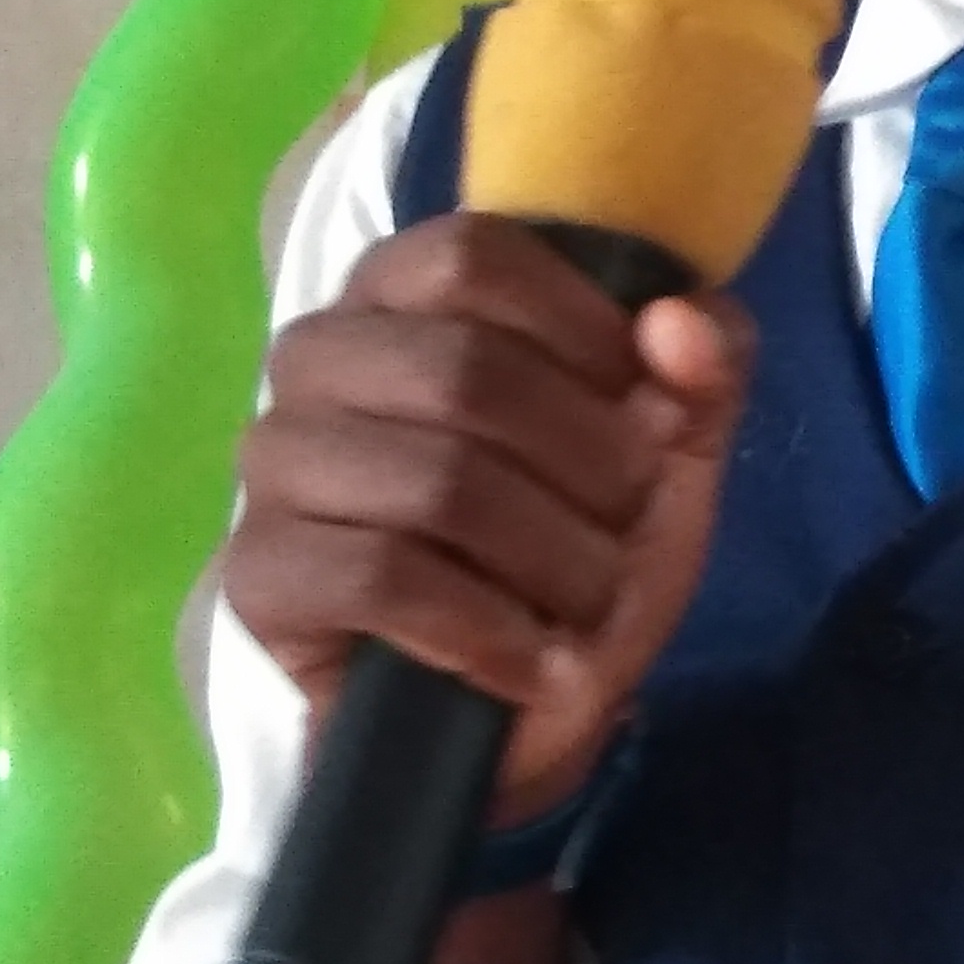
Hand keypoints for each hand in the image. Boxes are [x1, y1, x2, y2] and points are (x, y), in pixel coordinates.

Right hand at [226, 213, 755, 827]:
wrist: (516, 707)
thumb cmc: (580, 543)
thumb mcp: (670, 451)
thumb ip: (702, 367)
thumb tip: (679, 321)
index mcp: (403, 292)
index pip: (478, 256)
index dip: (586, 331)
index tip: (645, 408)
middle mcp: (319, 356)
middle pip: (468, 371)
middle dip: (589, 464)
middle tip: (626, 522)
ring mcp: (278, 463)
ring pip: (439, 483)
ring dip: (555, 559)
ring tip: (586, 600)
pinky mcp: (261, 574)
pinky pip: (382, 578)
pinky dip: (487, 629)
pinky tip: (527, 658)